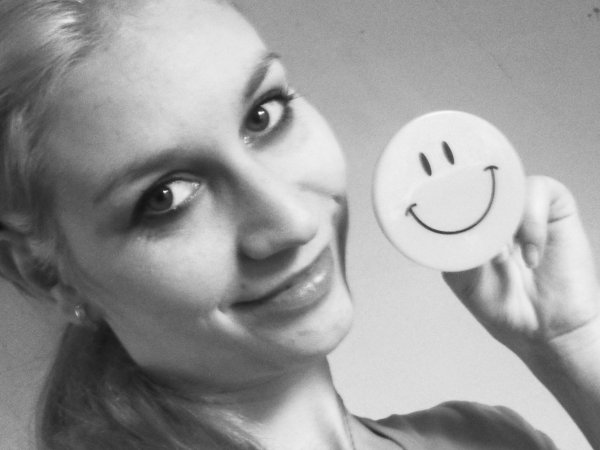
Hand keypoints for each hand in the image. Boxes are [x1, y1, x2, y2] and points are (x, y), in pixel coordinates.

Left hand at [443, 176, 599, 358]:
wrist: (548, 330)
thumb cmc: (503, 306)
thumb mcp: (464, 280)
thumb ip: (456, 252)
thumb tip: (454, 229)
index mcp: (467, 223)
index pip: (451, 192)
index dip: (446, 196)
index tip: (440, 211)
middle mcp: (493, 210)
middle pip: (477, 183)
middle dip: (471, 209)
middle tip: (476, 247)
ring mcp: (522, 206)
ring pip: (505, 185)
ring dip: (500, 221)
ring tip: (502, 259)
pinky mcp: (553, 206)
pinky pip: (537, 190)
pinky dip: (531, 222)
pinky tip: (531, 257)